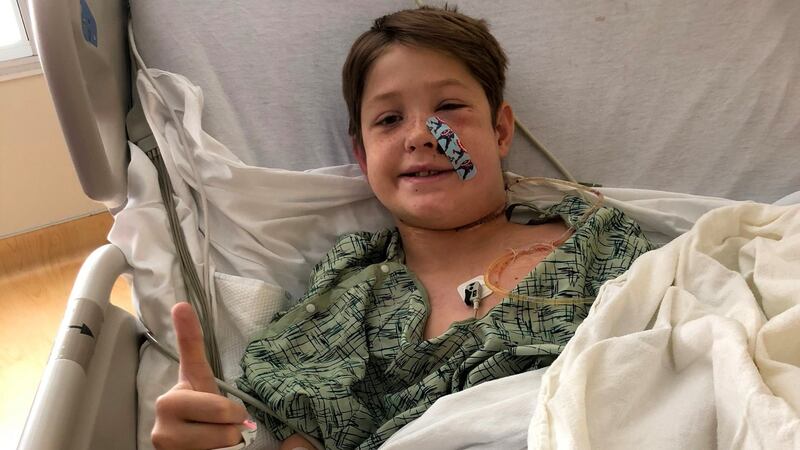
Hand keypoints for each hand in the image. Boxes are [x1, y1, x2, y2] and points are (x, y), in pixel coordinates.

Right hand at [151, 303, 248, 448]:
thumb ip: (194, 350)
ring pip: (223, 439)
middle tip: (223, 425)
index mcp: (171, 398)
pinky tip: (208, 449)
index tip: (183, 307)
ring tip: (213, 439)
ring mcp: (164, 444)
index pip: (189, 366)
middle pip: (224, 414)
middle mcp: (162, 420)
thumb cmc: (198, 416)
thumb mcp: (202, 384)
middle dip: (233, 423)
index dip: (192, 339)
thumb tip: (181, 305)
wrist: (185, 449)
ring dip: (228, 441)